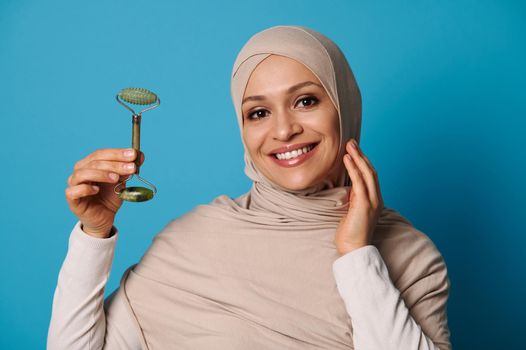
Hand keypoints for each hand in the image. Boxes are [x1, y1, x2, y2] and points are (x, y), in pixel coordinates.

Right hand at [64, 148, 144, 237]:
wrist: (104, 218)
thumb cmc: (109, 197)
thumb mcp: (121, 182)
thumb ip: (127, 169)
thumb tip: (139, 155)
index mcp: (90, 164)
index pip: (101, 153)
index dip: (118, 153)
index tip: (134, 154)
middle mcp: (80, 171)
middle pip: (94, 162)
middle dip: (115, 164)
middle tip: (131, 168)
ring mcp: (74, 184)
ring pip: (83, 174)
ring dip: (101, 174)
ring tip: (116, 178)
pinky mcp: (71, 199)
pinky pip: (73, 191)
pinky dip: (85, 188)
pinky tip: (96, 190)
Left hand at [334, 138, 383, 255]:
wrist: (354, 249)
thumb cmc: (350, 233)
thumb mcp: (353, 211)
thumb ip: (354, 198)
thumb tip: (348, 187)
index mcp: (374, 200)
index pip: (370, 176)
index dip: (363, 162)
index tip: (354, 150)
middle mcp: (376, 199)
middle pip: (370, 171)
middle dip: (361, 155)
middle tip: (351, 142)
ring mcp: (372, 201)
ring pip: (367, 174)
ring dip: (358, 157)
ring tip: (349, 145)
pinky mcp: (364, 204)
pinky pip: (359, 182)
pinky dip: (353, 169)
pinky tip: (347, 159)